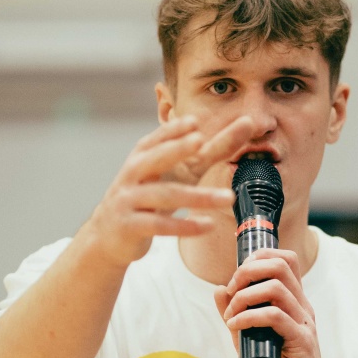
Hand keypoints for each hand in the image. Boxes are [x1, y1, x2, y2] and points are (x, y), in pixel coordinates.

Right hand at [87, 113, 256, 269]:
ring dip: (198, 197)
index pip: (157, 139)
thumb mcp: (177, 173)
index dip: (173, 130)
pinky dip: (185, 226)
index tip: (194, 121)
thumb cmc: (150, 197)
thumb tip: (248, 123)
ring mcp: (129, 200)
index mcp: (142, 156)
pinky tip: (208, 225)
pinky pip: (160, 225)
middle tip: (200, 140)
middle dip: (176, 149)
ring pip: (165, 195)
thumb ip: (210, 151)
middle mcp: (133, 174)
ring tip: (229, 197)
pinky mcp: (130, 227)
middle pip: (155, 159)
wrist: (109, 235)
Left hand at [215, 249, 343, 357]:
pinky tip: (235, 326)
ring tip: (230, 316)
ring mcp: (304, 324)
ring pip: (277, 287)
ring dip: (244, 296)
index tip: (235, 280)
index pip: (285, 261)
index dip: (258, 258)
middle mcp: (302, 309)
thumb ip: (236, 316)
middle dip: (248, 270)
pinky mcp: (302, 342)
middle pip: (281, 264)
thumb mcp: (247, 342)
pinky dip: (249, 316)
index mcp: (294, 304)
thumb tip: (219, 289)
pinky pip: (275, 316)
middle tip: (231, 292)